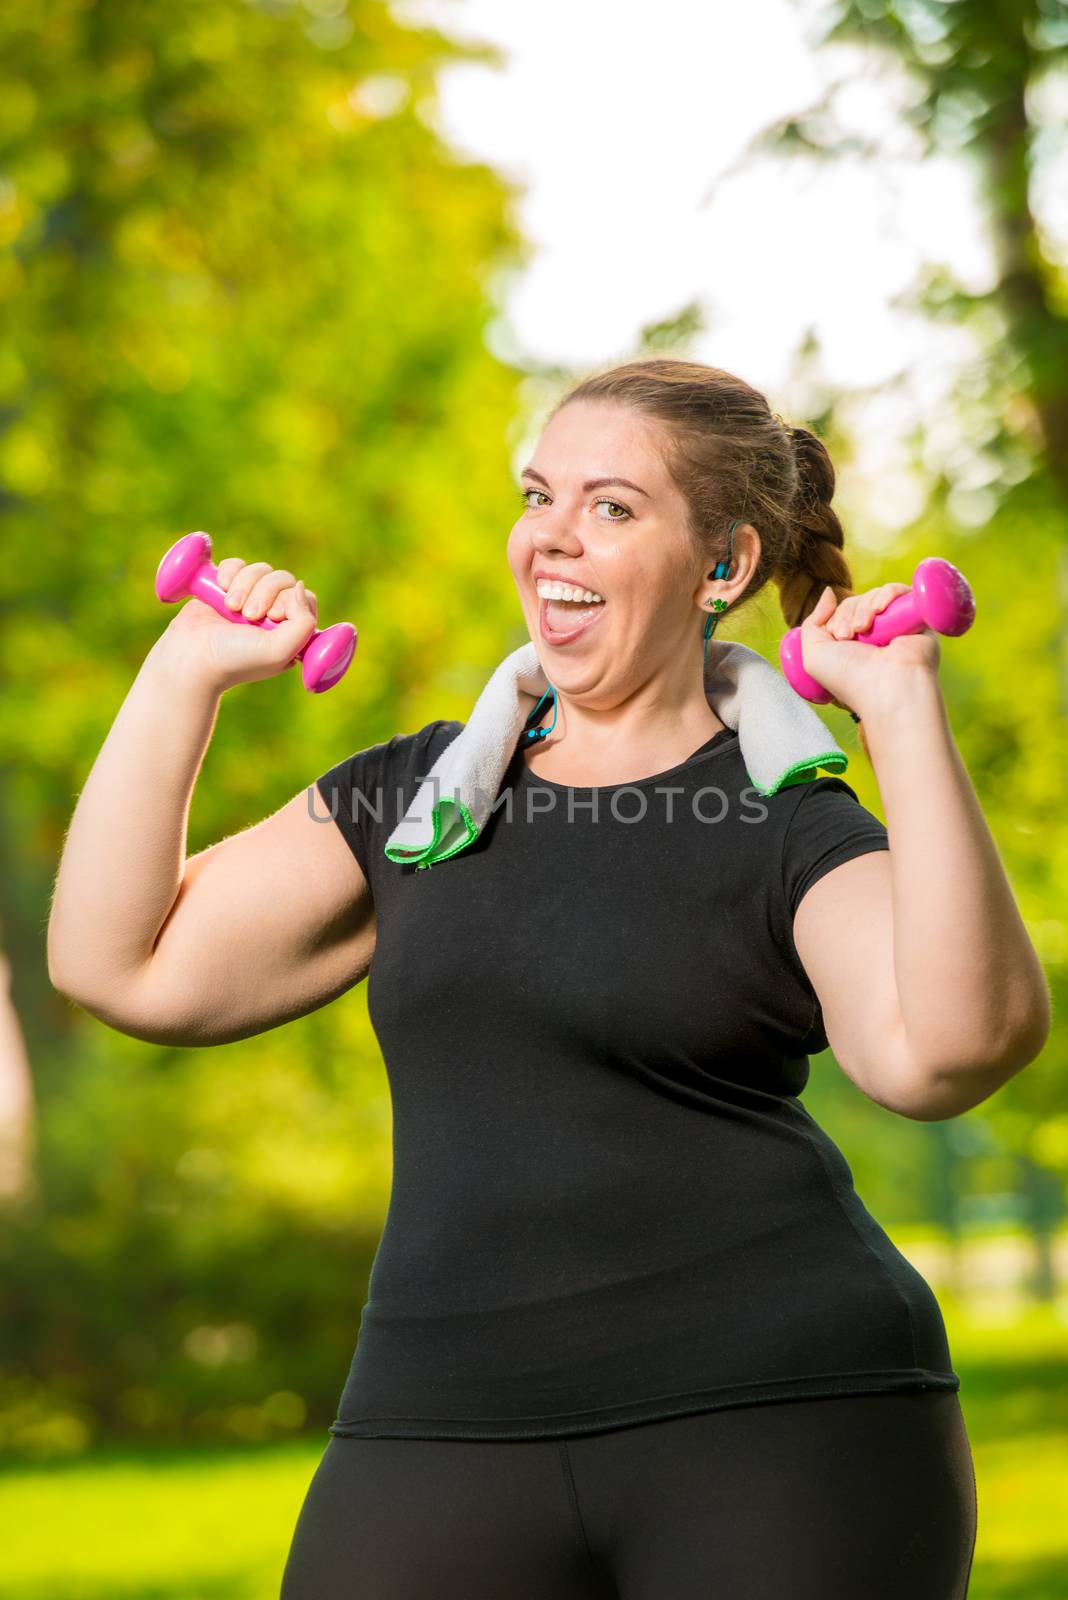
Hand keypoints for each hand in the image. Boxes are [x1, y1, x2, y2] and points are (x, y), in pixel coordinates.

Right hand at [160, 556, 318, 692]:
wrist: (190, 656)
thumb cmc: (235, 659)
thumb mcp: (280, 650)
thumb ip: (304, 622)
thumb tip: (299, 586)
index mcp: (289, 633)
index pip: (305, 599)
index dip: (290, 601)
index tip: (272, 617)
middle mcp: (271, 615)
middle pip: (283, 580)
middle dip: (265, 592)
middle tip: (249, 615)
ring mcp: (248, 600)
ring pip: (261, 570)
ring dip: (245, 585)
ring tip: (231, 607)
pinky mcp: (225, 589)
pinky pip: (237, 565)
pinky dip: (230, 573)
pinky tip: (221, 588)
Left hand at [801, 583, 940, 718]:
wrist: (888, 688)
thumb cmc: (849, 678)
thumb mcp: (814, 655)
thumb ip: (813, 622)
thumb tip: (829, 592)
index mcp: (853, 643)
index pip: (841, 612)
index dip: (836, 618)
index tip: (839, 637)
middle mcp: (874, 634)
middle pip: (856, 602)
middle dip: (847, 613)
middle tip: (848, 636)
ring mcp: (895, 625)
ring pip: (875, 596)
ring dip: (864, 607)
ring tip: (864, 628)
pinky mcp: (916, 617)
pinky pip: (900, 591)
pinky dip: (886, 594)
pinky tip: (880, 610)